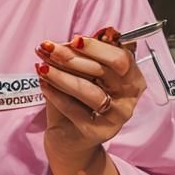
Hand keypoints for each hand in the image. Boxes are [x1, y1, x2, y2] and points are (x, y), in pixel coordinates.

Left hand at [35, 32, 145, 167]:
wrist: (71, 136)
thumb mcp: (82, 72)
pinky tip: (43, 84)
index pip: (120, 57)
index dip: (97, 47)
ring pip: (89, 91)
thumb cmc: (79, 98)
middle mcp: (129, 97)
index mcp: (132, 77)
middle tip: (49, 48)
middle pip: (105, 71)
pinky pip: (75, 109)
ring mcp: (116, 117)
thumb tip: (84, 37)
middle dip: (73, 57)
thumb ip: (86, 55)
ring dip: (62, 76)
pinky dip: (56, 94)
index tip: (74, 39)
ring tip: (42, 66)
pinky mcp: (98, 132)